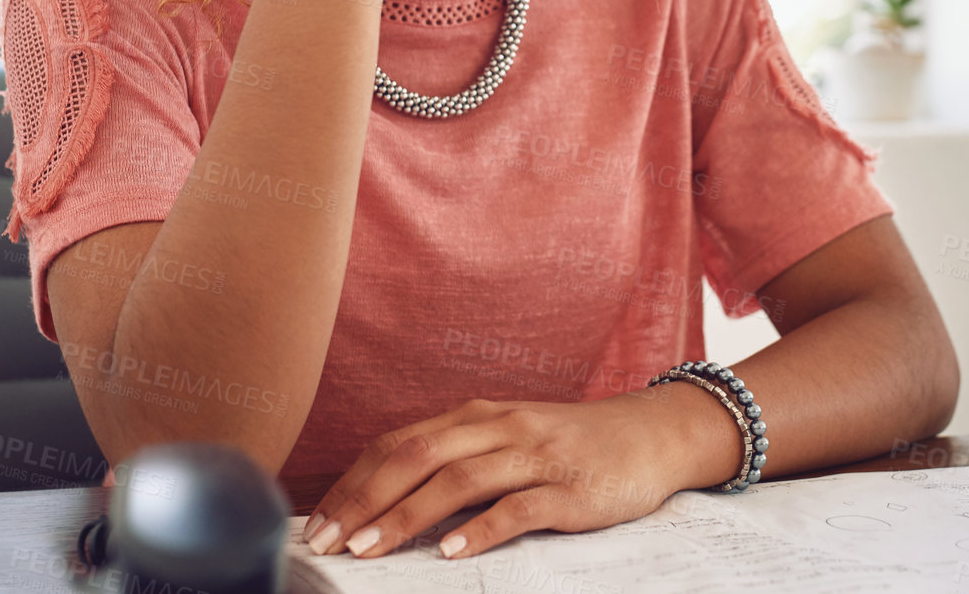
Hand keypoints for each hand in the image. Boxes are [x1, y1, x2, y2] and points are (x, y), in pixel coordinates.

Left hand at [301, 386, 740, 560]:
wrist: (650, 435)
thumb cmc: (568, 446)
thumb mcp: (507, 439)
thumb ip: (455, 458)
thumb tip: (384, 498)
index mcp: (477, 416)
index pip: (400, 442)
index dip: (354, 481)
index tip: (318, 522)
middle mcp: (501, 427)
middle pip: (419, 455)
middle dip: (366, 499)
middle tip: (329, 541)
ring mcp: (536, 455)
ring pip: (461, 478)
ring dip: (410, 514)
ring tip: (372, 549)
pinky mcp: (571, 488)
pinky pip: (520, 506)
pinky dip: (483, 528)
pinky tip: (454, 551)